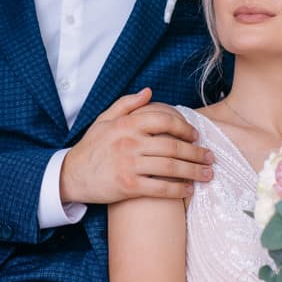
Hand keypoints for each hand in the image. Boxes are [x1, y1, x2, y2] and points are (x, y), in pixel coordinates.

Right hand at [59, 89, 213, 204]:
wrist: (71, 175)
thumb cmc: (91, 147)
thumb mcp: (104, 120)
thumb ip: (126, 104)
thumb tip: (149, 91)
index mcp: (127, 124)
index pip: (165, 120)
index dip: (185, 127)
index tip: (195, 136)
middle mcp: (130, 143)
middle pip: (173, 146)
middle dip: (197, 153)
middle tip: (210, 157)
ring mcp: (129, 165)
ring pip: (171, 167)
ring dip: (194, 171)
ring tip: (207, 174)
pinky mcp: (128, 186)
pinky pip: (160, 188)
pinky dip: (178, 189)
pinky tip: (188, 190)